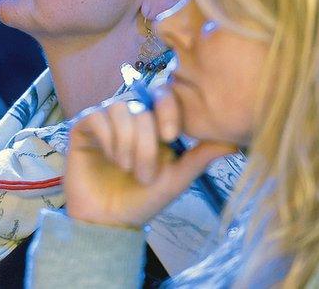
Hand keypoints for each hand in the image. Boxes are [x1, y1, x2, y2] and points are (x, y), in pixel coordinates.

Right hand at [64, 87, 234, 227]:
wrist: (108, 221)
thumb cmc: (143, 200)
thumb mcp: (177, 179)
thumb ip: (200, 157)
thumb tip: (235, 142)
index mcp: (154, 125)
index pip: (163, 96)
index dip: (169, 109)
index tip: (171, 137)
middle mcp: (129, 118)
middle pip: (143, 107)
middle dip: (146, 144)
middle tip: (144, 175)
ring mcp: (105, 121)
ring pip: (120, 109)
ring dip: (127, 142)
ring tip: (127, 168)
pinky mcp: (83, 129)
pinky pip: (96, 116)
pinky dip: (108, 138)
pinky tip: (110, 158)